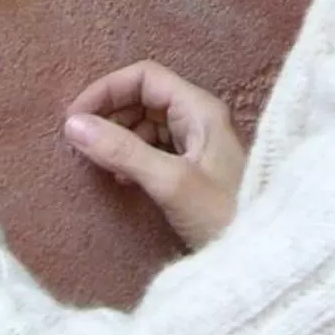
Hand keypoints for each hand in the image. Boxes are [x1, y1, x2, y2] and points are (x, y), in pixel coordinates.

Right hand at [63, 62, 245, 250]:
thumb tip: (72, 124)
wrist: (262, 257)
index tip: (76, 118)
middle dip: (111, 114)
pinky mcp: (194, 169)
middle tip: (82, 142)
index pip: (145, 77)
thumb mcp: (170, 183)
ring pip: (148, 124)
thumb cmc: (223, 216)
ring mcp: (199, 144)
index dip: (107, 90)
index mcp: (200, 109)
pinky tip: (122, 178)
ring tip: (100, 163)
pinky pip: (155, 149)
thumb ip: (123, 151)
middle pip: (145, 98)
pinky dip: (132, 157)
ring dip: (119, 137)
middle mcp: (200, 119)